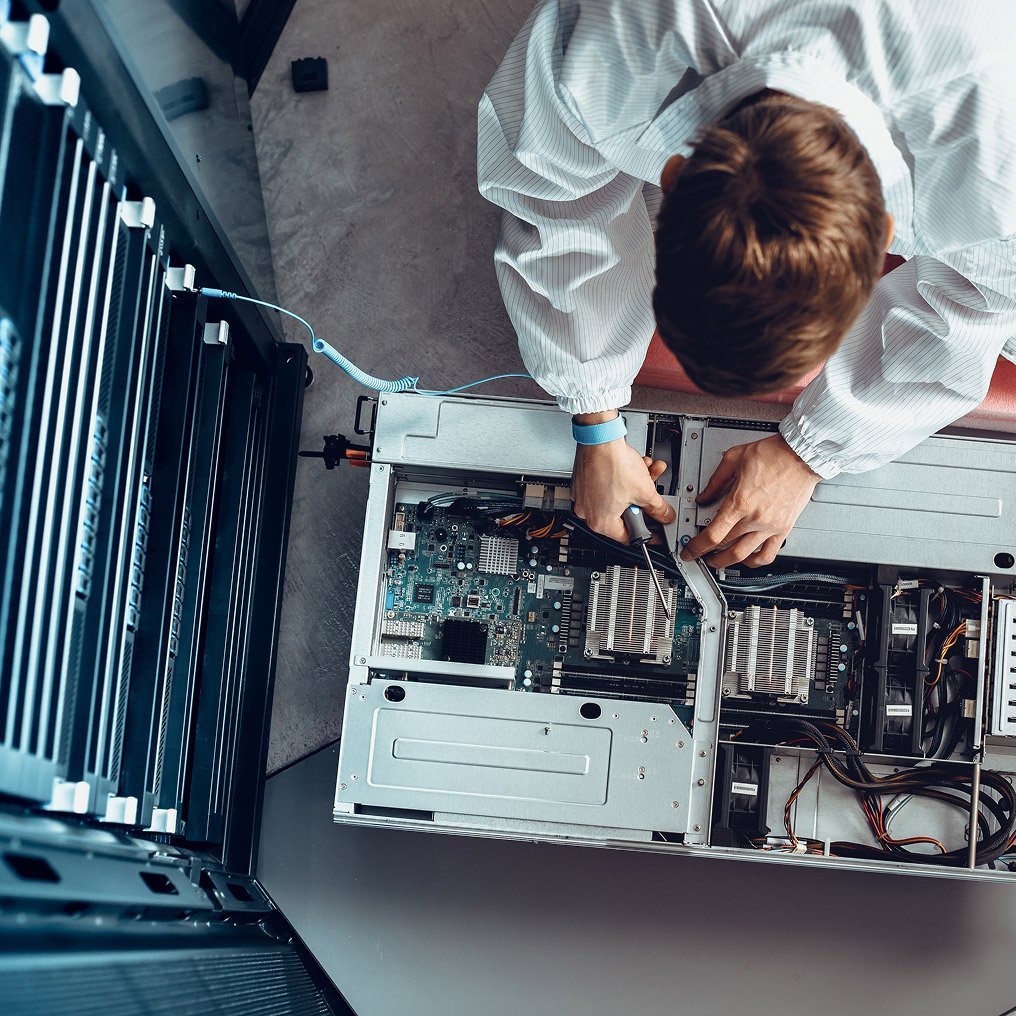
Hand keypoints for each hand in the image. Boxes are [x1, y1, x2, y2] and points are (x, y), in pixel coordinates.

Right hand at [572, 430, 675, 542]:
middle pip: (624, 514)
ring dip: (635, 486)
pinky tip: (633, 467)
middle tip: (651, 495)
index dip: (646, 532)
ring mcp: (583, 497)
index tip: (653, 530)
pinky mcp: (583, 483)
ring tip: (646, 473)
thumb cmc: (613, 464)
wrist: (599, 438)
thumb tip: (665, 515)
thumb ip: (658, 508)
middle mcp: (587, 512)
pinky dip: (620, 479)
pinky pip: (605, 487)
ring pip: (617, 497)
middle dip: (642, 501)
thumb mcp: (645, 491)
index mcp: (601, 522)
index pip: (628, 537)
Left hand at [680, 434, 819, 567]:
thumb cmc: (774, 454)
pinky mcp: (784, 528)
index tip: (690, 551)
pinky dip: (755, 562)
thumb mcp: (734, 459)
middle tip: (700, 553)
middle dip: (707, 553)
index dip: (696, 547)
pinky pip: (768, 554)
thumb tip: (703, 496)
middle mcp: (755, 517)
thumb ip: (715, 482)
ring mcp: (770, 526)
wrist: (802, 455)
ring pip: (744, 555)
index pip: (713, 535)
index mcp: (740, 502)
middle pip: (725, 546)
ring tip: (718, 560)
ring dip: (727, 561)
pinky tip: (747, 559)